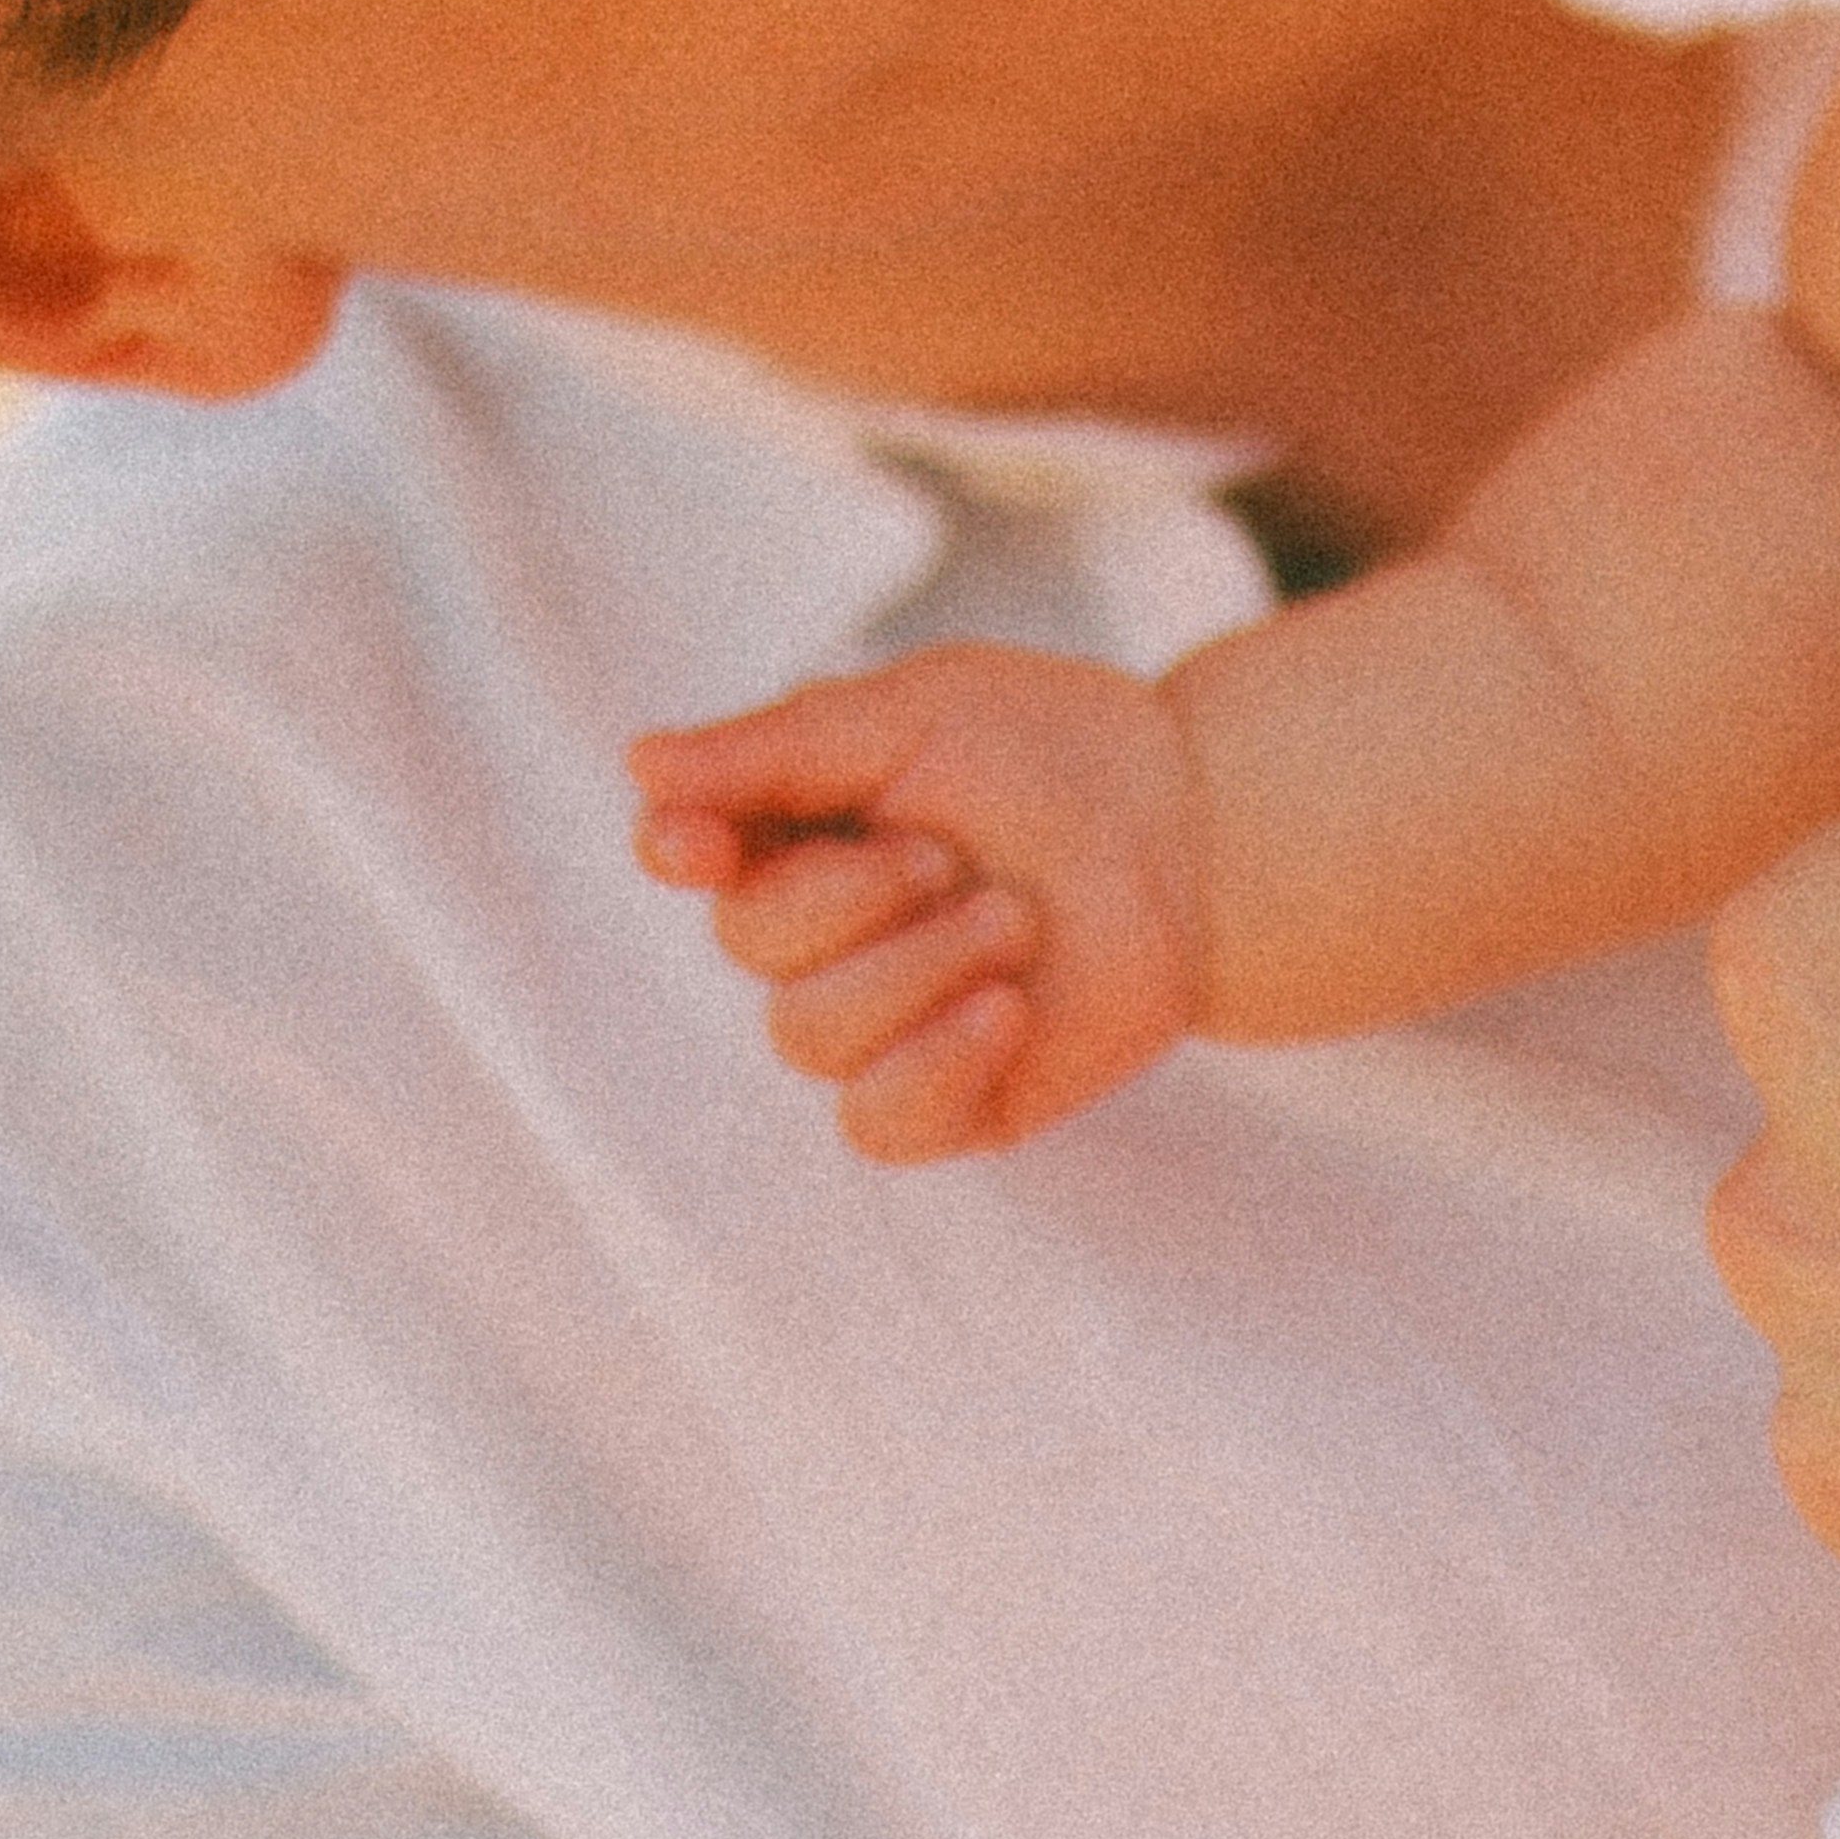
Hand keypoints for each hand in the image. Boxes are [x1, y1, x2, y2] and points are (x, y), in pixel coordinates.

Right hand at [628, 639, 1212, 1158]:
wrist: (1199, 833)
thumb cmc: (1052, 754)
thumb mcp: (918, 716)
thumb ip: (780, 748)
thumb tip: (640, 764)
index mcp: (796, 830)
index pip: (688, 850)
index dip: (682, 848)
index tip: (697, 840)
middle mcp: (819, 935)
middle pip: (755, 946)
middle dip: (856, 893)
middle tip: (952, 854)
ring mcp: (879, 1025)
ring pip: (810, 1035)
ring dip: (918, 967)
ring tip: (1014, 920)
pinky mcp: (945, 1102)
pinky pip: (876, 1122)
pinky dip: (934, 1062)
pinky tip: (1004, 1013)